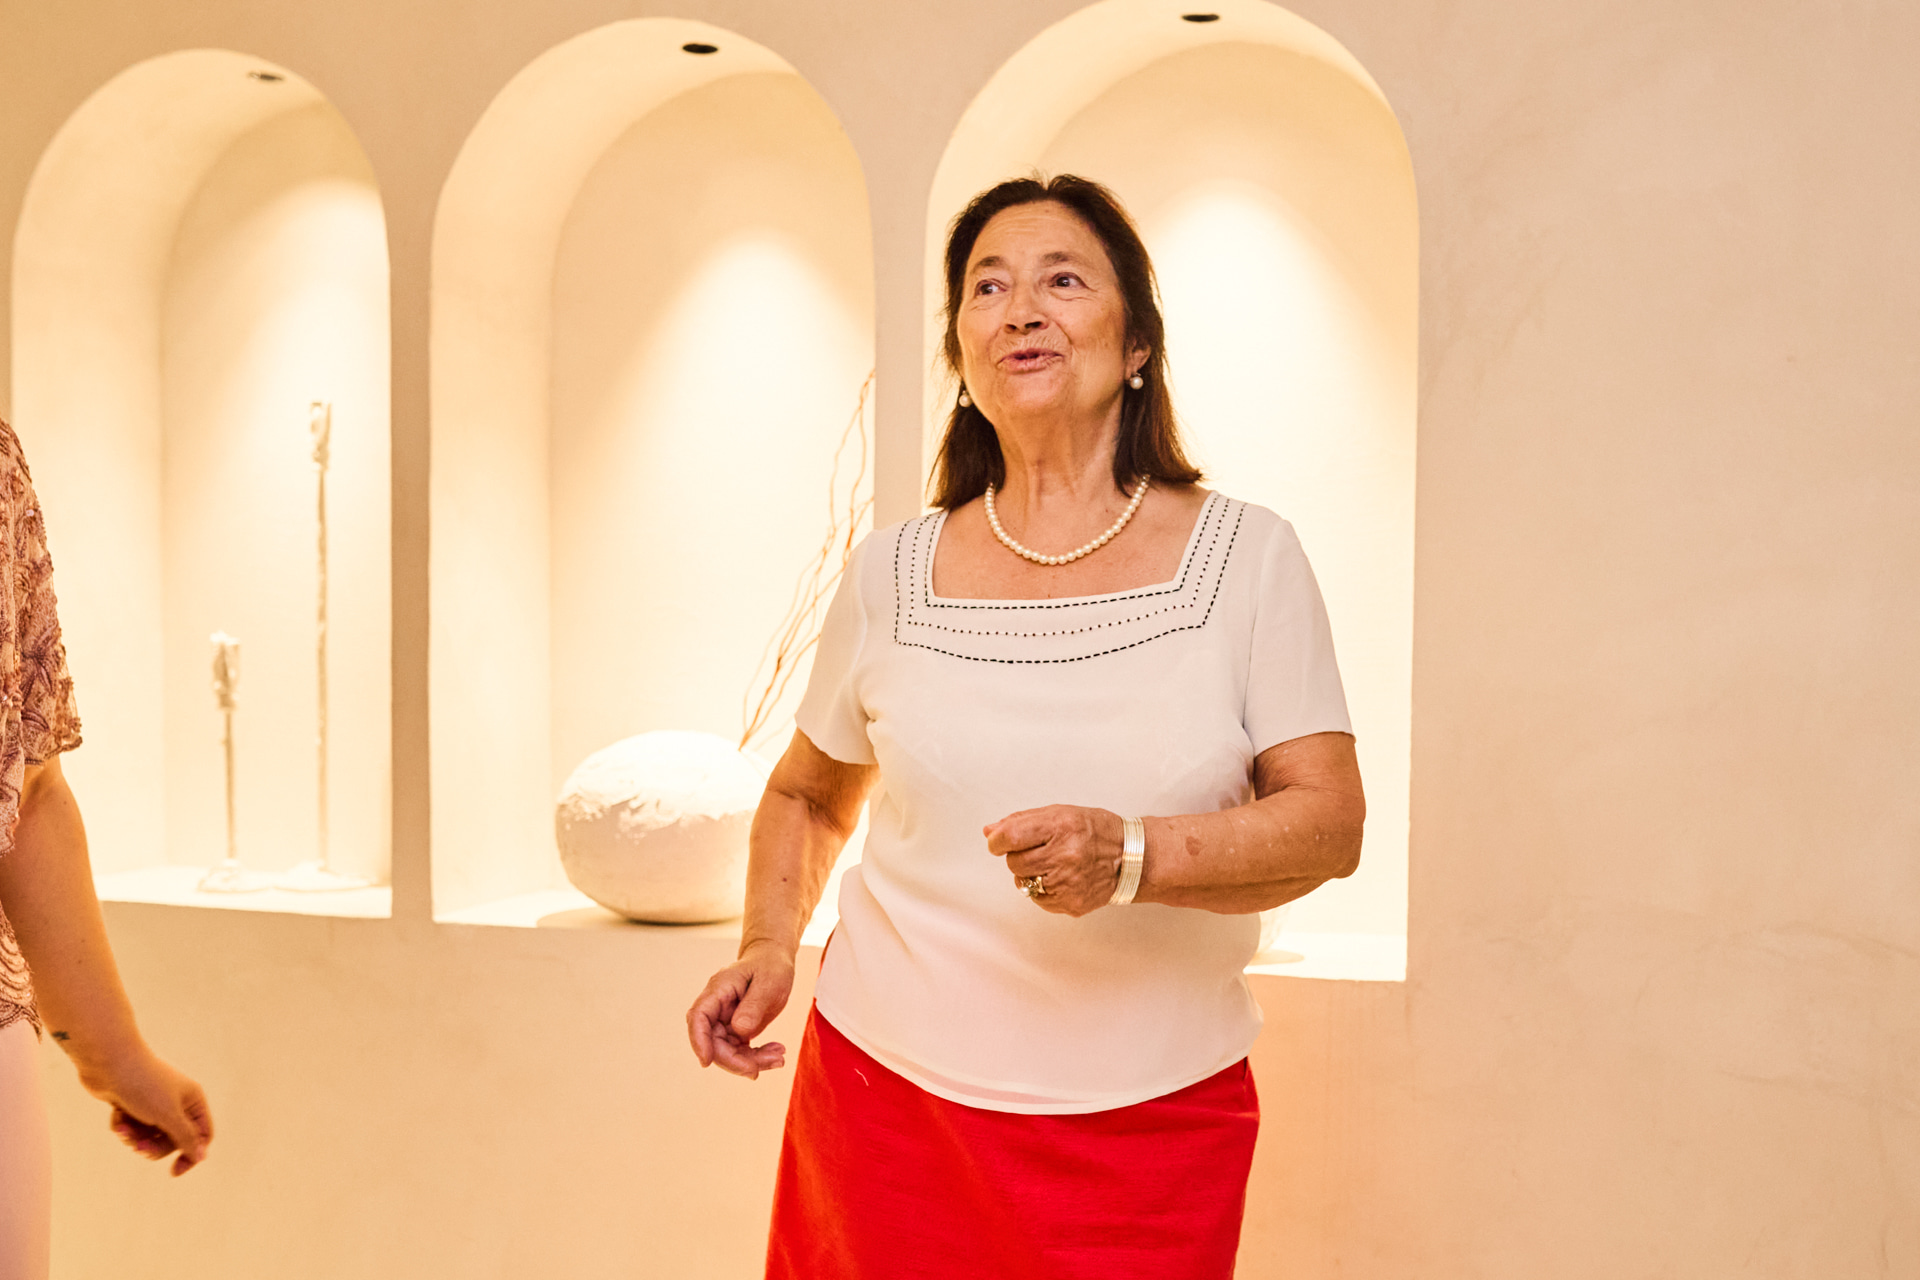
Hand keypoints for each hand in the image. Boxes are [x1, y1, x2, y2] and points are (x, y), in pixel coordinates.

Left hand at [72, 1045, 211, 1175]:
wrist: (109, 1062)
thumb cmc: (143, 1085)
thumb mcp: (168, 1116)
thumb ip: (185, 1138)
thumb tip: (201, 1157)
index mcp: (192, 1100)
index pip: (202, 1135)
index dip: (191, 1154)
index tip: (174, 1171)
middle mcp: (176, 1101)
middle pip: (173, 1140)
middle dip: (153, 1147)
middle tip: (139, 1148)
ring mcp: (153, 1103)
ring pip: (149, 1136)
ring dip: (135, 1137)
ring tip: (124, 1130)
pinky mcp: (132, 1104)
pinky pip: (132, 1128)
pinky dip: (123, 1126)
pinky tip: (116, 1114)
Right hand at [686, 941, 794, 1078]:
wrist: (774, 960)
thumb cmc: (770, 965)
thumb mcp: (769, 981)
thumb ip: (754, 1005)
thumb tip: (740, 1030)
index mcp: (718, 989)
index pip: (698, 1017)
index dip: (698, 1041)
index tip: (706, 1062)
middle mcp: (717, 1007)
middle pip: (713, 1042)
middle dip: (737, 1060)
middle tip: (769, 1064)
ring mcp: (725, 1020)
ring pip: (727, 1051)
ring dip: (751, 1061)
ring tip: (779, 1058)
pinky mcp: (736, 1029)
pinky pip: (740, 1051)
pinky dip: (756, 1057)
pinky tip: (776, 1053)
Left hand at [984, 805, 1123, 917]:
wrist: (1131, 858)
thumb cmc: (1095, 831)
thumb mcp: (1060, 814)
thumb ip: (1021, 821)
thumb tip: (989, 832)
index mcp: (1061, 827)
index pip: (1010, 837)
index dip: (997, 841)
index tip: (998, 842)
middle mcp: (1065, 856)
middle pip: (1014, 862)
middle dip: (1019, 856)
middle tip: (1040, 850)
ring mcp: (1068, 883)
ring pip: (1023, 883)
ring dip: (1031, 874)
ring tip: (1054, 864)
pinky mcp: (1071, 903)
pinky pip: (1038, 899)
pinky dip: (1043, 889)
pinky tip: (1062, 878)